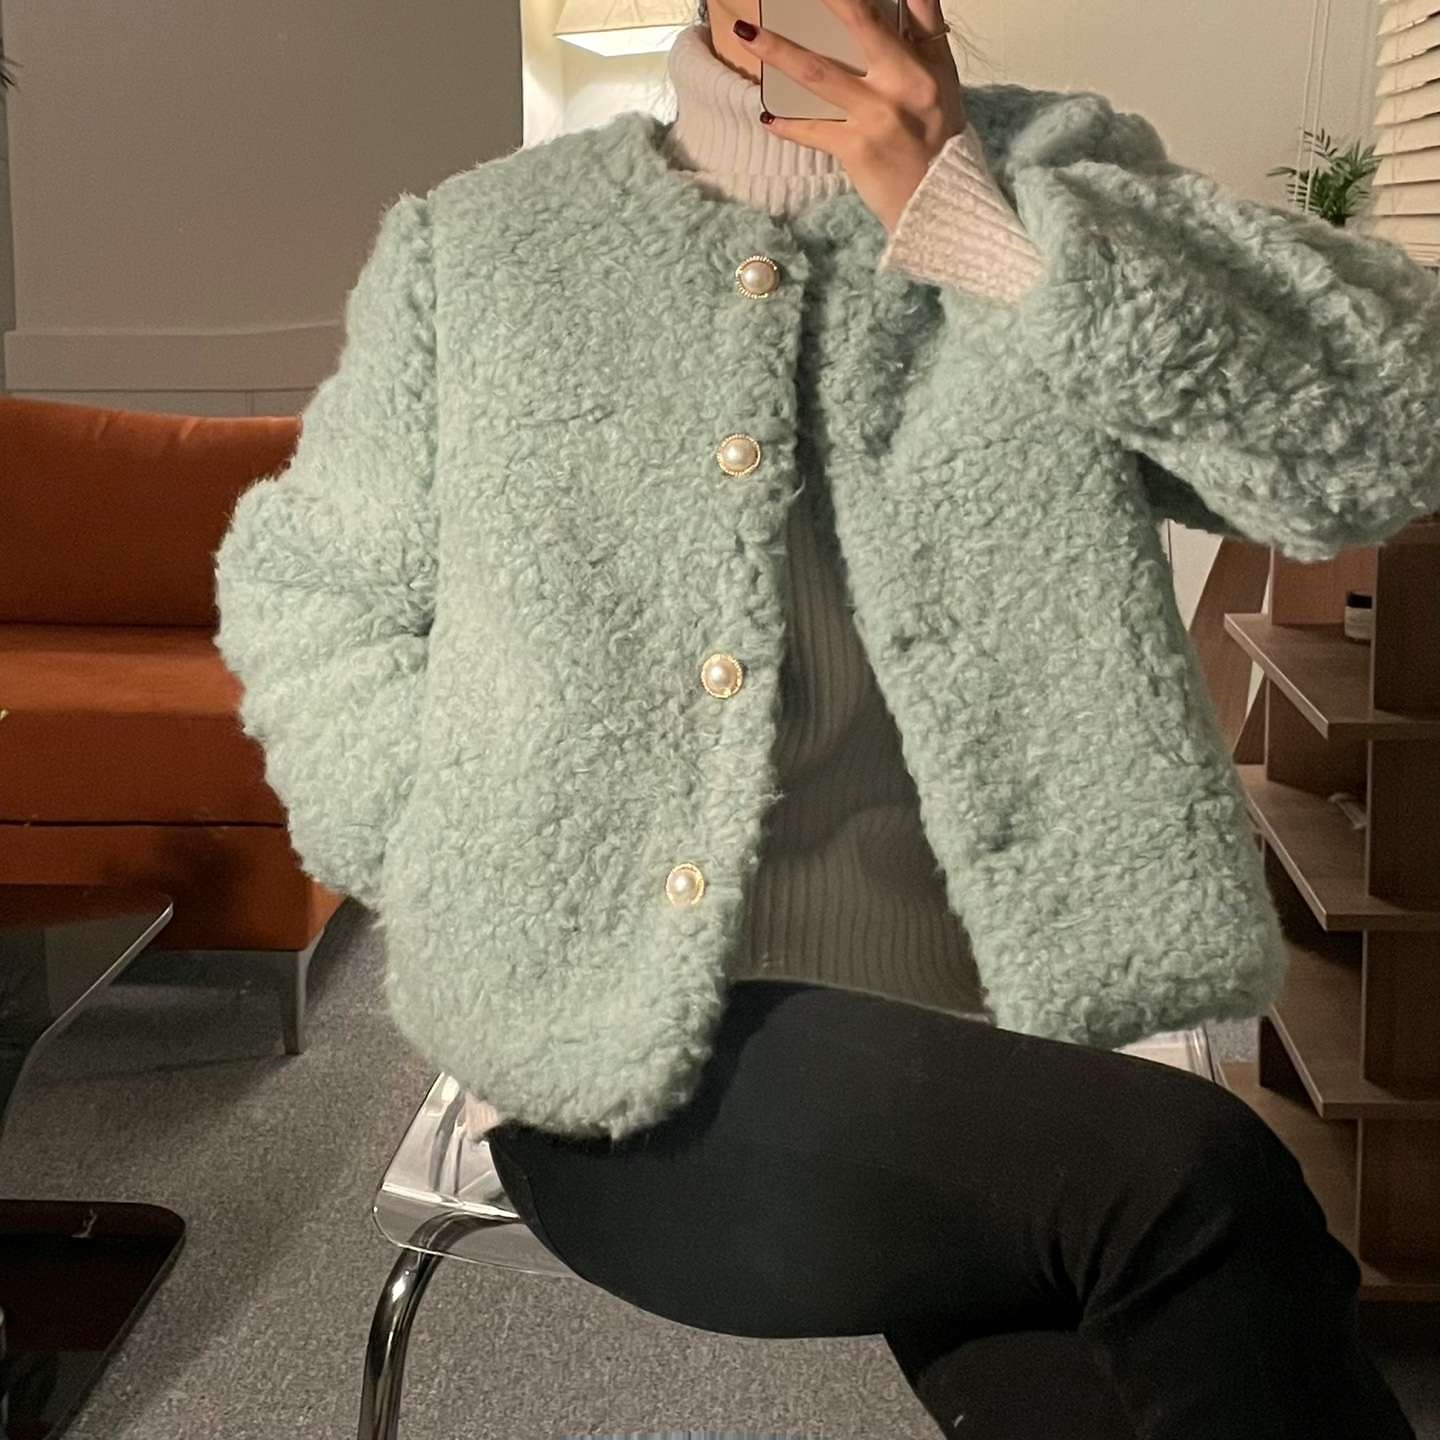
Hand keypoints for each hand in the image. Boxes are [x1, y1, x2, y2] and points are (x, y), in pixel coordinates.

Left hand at [732, 0, 969, 234]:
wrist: (942, 198)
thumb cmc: (939, 133)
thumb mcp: (943, 75)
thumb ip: (925, 27)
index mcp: (916, 67)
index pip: (875, 18)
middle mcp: (895, 89)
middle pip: (849, 33)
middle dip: (818, 4)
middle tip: (765, 6)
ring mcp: (873, 120)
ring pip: (818, 76)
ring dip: (779, 53)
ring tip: (746, 36)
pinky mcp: (855, 151)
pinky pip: (812, 131)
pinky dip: (788, 124)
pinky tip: (768, 117)